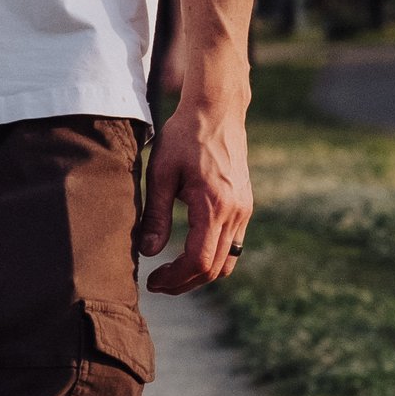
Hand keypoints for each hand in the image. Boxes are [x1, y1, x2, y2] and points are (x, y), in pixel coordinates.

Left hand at [140, 88, 252, 294]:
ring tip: (172, 274)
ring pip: (228, 261)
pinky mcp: (245, 206)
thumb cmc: (184, 137)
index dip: (176, 278)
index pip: (199, 260)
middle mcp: (236, 213)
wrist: (216, 112)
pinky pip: (233, 245)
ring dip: (201, 274)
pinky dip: (213, 258)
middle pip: (215, 268)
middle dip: (185, 282)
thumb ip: (155, 215)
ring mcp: (244, 210)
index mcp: (214, 206)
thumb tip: (148, 252)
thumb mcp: (160, 173)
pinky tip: (189, 254)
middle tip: (158, 284)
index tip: (153, 281)